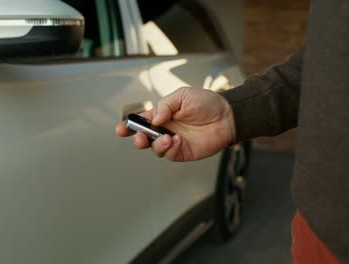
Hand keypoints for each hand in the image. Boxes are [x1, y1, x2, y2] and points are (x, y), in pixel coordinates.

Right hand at [116, 87, 235, 160]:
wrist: (227, 116)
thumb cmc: (206, 102)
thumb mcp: (183, 95)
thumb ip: (165, 105)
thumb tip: (154, 118)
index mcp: (162, 115)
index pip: (142, 121)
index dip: (129, 126)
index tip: (121, 129)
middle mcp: (165, 129)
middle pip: (144, 138)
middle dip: (137, 139)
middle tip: (140, 137)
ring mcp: (173, 142)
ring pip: (155, 149)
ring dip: (156, 144)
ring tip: (167, 137)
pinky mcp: (183, 152)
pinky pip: (169, 154)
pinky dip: (169, 149)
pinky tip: (177, 140)